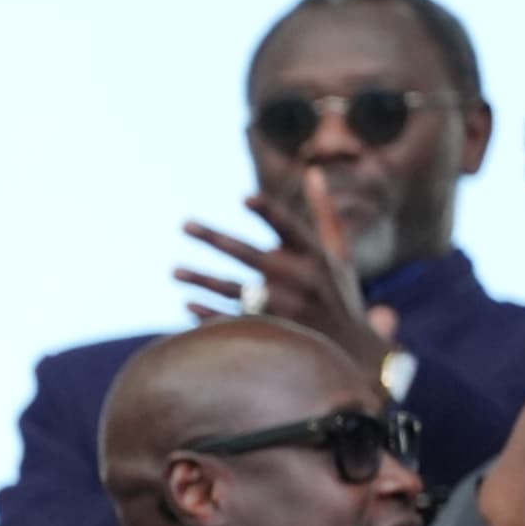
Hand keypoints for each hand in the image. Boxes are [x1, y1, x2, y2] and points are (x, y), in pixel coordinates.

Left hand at [177, 171, 392, 374]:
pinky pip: (234, 322)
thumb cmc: (339, 295)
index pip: (290, 229)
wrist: (351, 353)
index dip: (269, 213)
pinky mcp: (274, 334)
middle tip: (185, 224)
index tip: (246, 199)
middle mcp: (302, 281)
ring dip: (201, 280)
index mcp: (316, 258)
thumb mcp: (337, 255)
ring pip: (235, 291)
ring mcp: (286, 310)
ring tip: (173, 272)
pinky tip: (187, 304)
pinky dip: (209, 314)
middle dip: (216, 239)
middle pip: (251, 256)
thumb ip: (324, 214)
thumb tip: (313, 172)